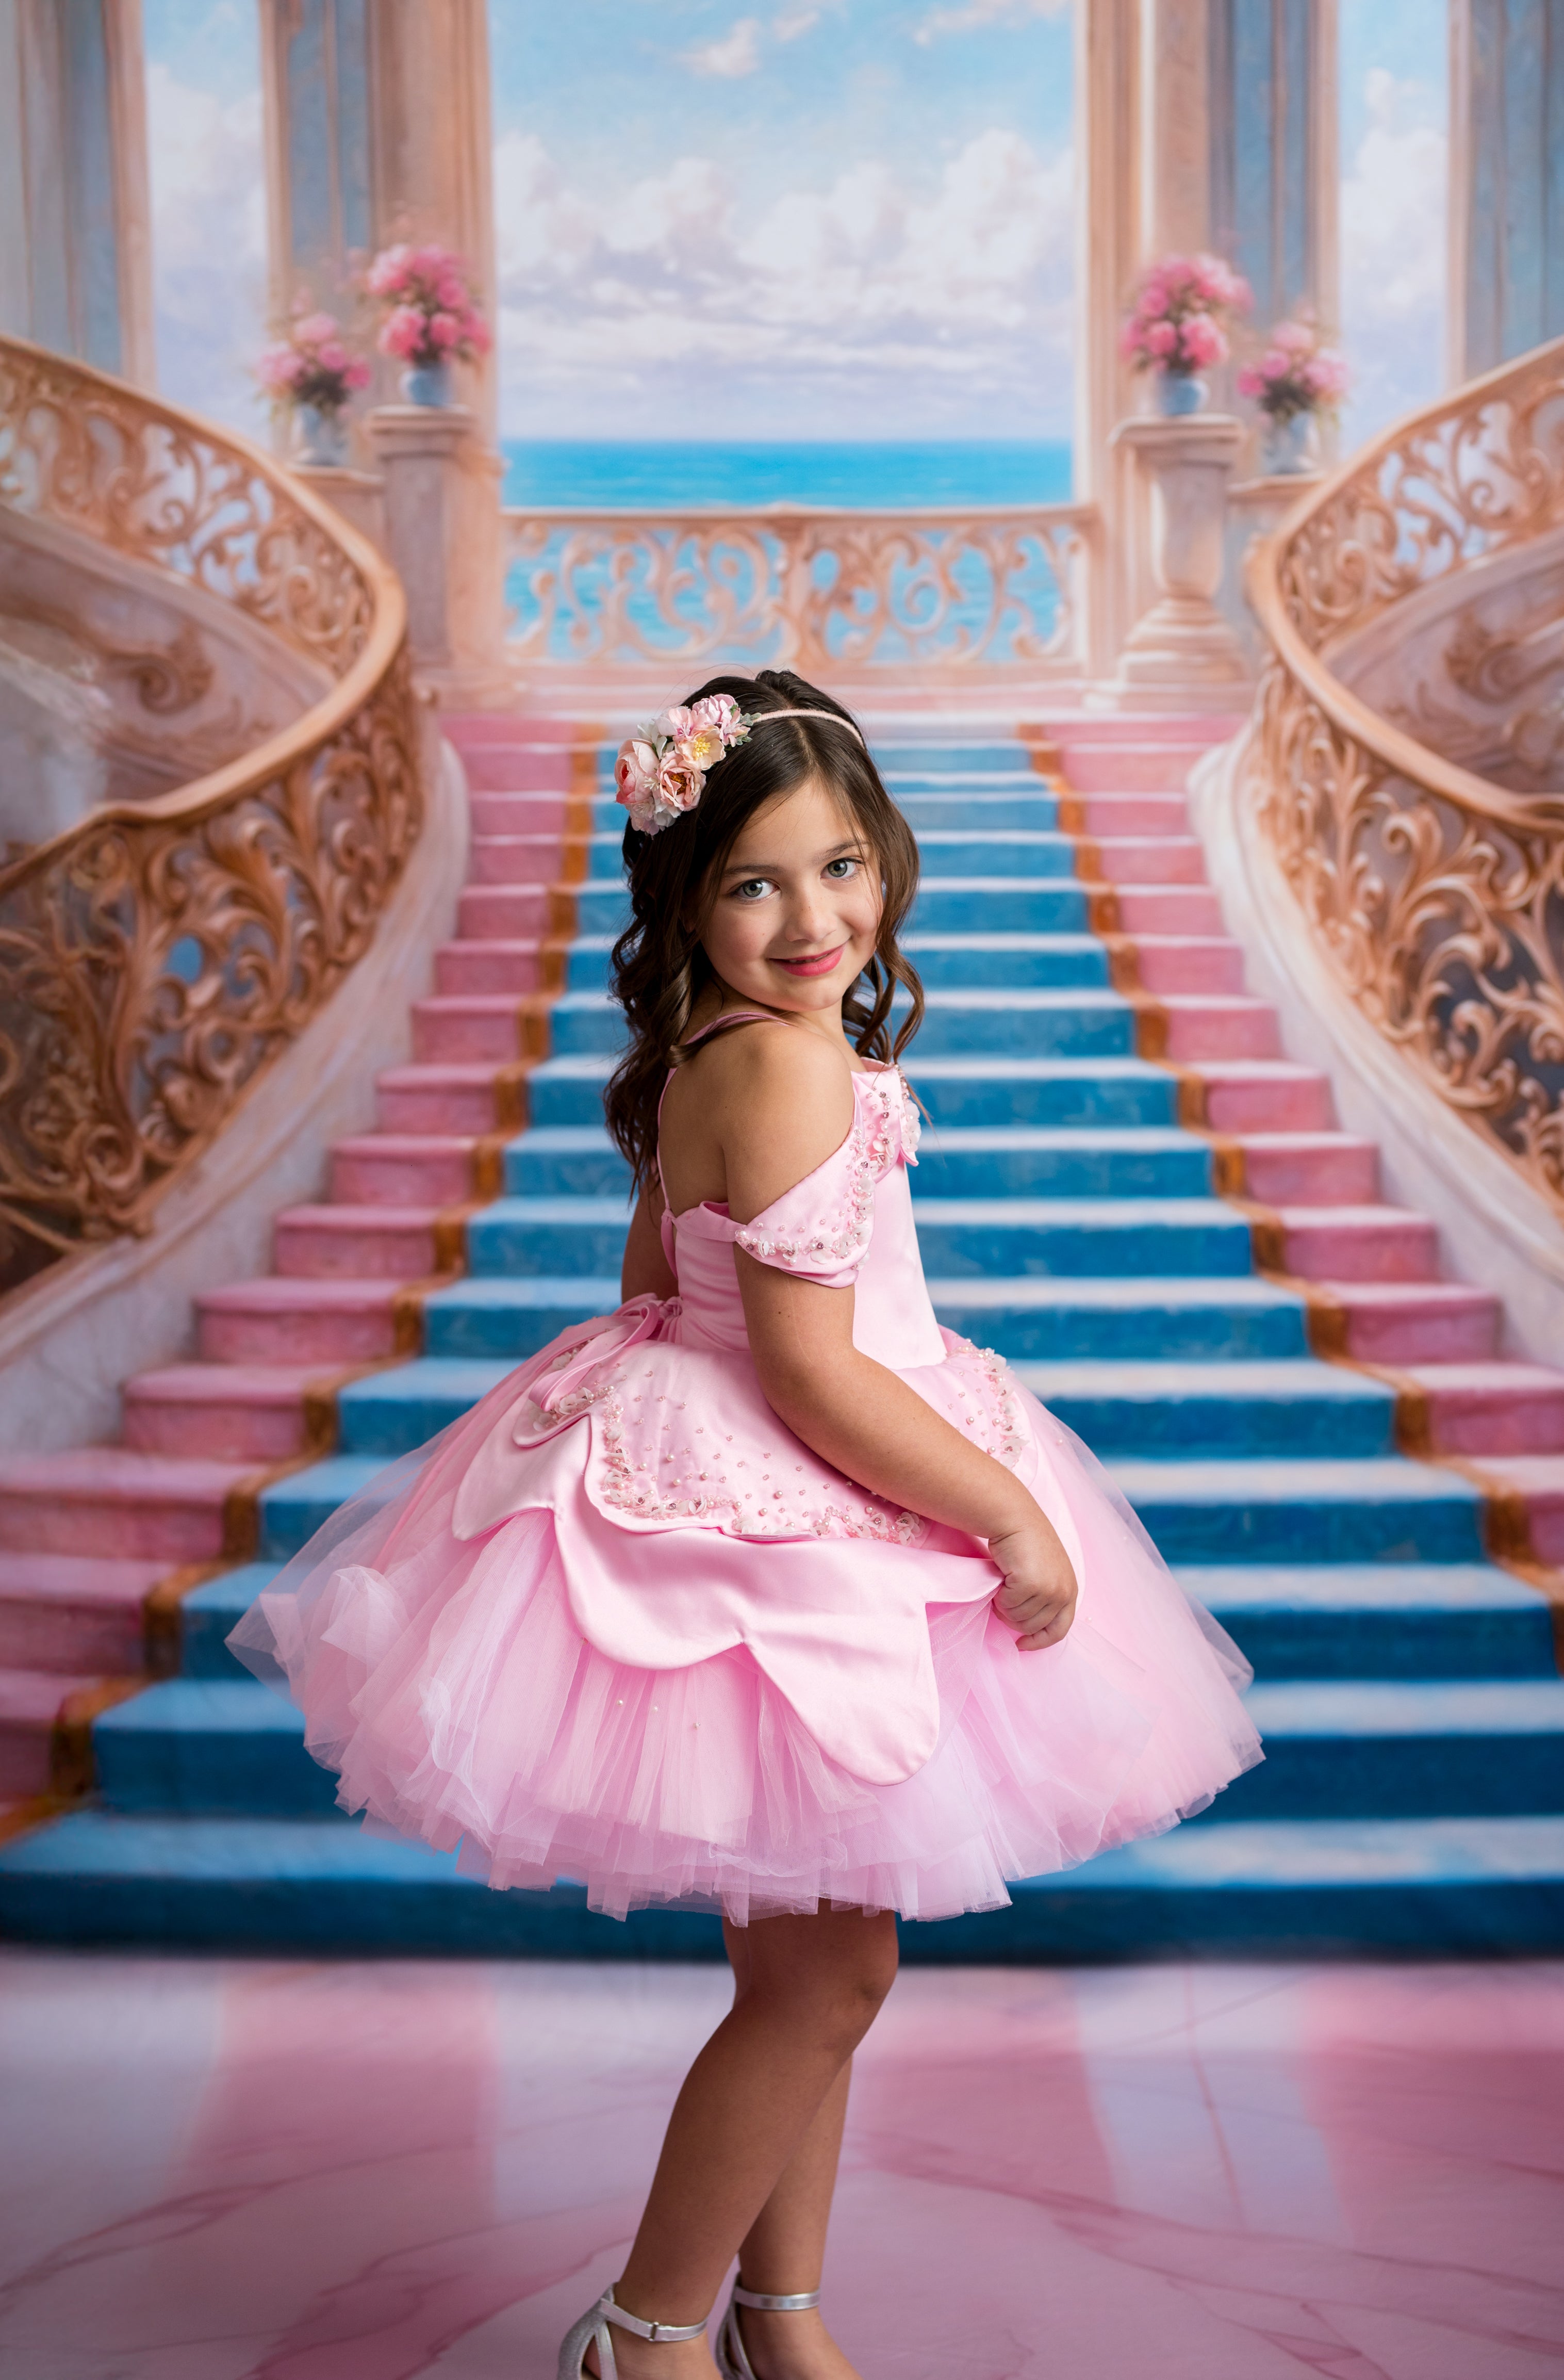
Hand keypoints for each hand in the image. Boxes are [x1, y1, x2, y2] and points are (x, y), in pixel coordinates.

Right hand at [988, 1516, 1077, 1651]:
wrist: (1015, 1518)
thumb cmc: (1025, 1542)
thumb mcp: (1045, 1572)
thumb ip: (1044, 1596)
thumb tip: (1026, 1625)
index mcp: (1070, 1590)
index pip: (1059, 1630)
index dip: (1039, 1641)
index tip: (1021, 1644)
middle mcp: (1064, 1592)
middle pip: (1032, 1627)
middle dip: (1012, 1618)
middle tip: (1002, 1597)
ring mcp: (1050, 1590)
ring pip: (1017, 1618)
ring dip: (1003, 1606)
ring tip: (1002, 1584)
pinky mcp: (1032, 1585)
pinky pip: (1007, 1605)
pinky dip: (998, 1596)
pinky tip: (1000, 1577)